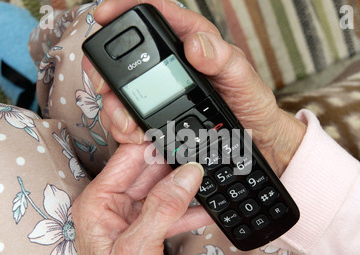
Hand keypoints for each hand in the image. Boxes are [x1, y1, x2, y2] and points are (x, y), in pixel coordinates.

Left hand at [72, 143, 211, 254]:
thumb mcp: (138, 246)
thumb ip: (163, 208)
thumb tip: (186, 175)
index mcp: (98, 202)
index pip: (128, 160)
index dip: (153, 144)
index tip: (178, 134)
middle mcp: (113, 207)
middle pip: (148, 173)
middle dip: (175, 165)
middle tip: (200, 154)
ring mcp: (131, 220)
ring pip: (162, 192)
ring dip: (186, 188)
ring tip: (209, 176)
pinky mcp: (147, 233)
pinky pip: (170, 213)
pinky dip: (189, 210)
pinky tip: (208, 206)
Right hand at [83, 0, 305, 175]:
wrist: (254, 136)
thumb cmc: (251, 102)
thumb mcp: (244, 79)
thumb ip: (223, 59)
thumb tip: (194, 44)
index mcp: (193, 41)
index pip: (157, 13)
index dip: (126, 7)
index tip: (105, 14)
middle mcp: (172, 62)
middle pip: (126, 56)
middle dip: (106, 70)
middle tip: (106, 87)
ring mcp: (161, 89)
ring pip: (121, 89)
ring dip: (114, 106)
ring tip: (128, 125)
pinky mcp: (157, 114)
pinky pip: (130, 115)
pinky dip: (124, 126)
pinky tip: (134, 135)